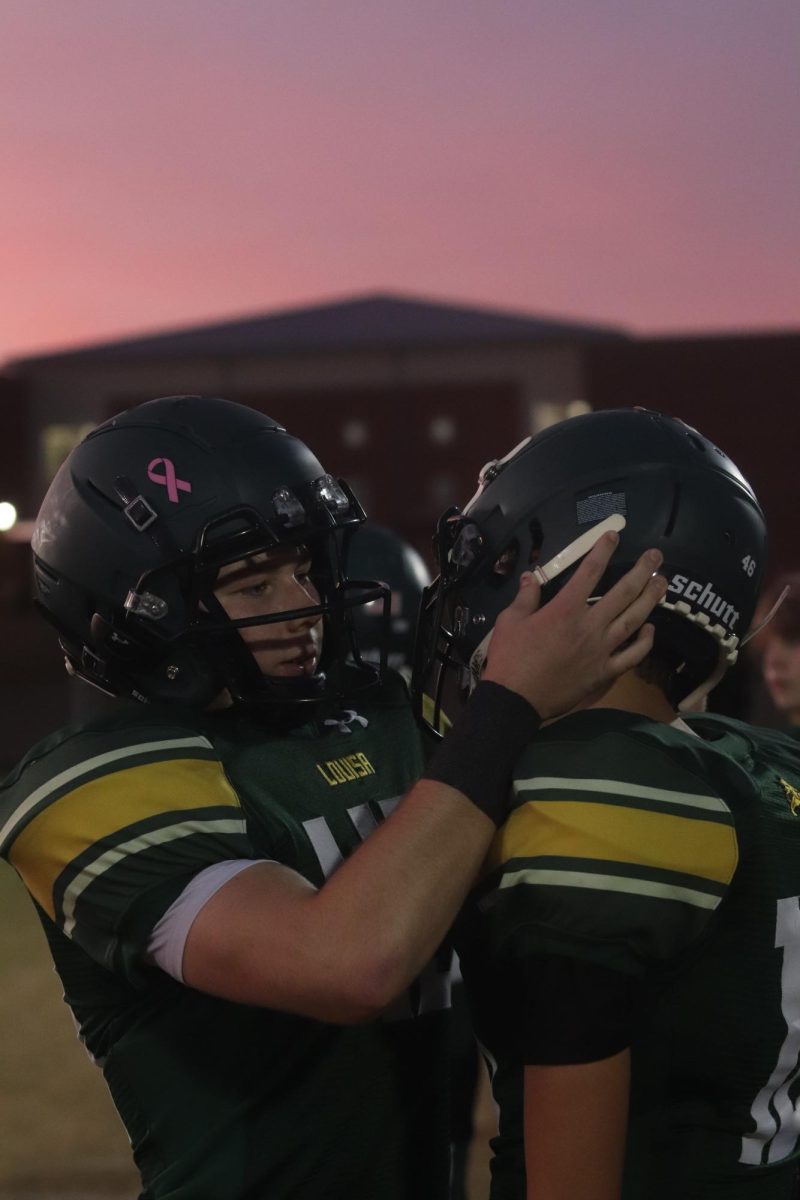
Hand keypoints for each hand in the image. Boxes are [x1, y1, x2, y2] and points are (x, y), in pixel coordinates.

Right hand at [483, 532, 666, 719]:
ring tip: (662, 584)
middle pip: (623, 593)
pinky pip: (631, 656)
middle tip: (656, 556)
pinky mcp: (604, 672)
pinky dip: (644, 642)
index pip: (589, 572)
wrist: (515, 700)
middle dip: (642, 572)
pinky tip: (651, 629)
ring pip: (633, 620)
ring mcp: (601, 649)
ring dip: (650, 600)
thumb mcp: (510, 621)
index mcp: (565, 609)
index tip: (614, 535)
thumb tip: (530, 576)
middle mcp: (589, 625)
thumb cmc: (509, 658)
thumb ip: (525, 597)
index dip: (603, 551)